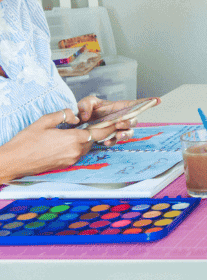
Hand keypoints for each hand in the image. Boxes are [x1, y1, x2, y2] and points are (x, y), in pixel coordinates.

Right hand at [0, 108, 116, 180]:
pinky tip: (68, 140)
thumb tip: (76, 116)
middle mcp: (76, 151)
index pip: (100, 132)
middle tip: (97, 122)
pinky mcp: (67, 164)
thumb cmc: (26, 142)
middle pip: (94, 139)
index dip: (112, 126)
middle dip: (97, 130)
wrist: (14, 162)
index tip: (120, 121)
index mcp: (73, 139)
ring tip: (78, 130)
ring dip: (86, 138)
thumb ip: (63, 115)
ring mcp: (72, 159)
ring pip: (87, 146)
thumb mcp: (44, 121)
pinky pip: (79, 153)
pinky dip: (78, 146)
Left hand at [77, 96, 159, 144]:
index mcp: (119, 107)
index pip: (135, 104)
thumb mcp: (85, 103)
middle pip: (133, 120)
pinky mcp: (111, 137)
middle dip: (129, 122)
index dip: (147, 102)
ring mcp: (117, 129)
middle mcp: (121, 118)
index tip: (157, 100)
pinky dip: (112, 142)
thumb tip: (86, 115)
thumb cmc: (87, 111)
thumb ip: (85, 105)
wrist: (80, 124)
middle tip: (120, 123)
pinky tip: (106, 142)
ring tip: (118, 135)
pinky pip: (116, 141)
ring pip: (129, 132)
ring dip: (125, 134)